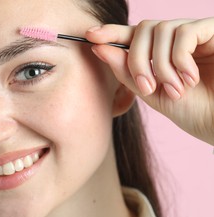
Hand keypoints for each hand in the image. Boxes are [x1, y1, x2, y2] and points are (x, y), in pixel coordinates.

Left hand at [85, 17, 213, 145]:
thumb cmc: (191, 111)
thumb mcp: (151, 93)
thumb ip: (127, 72)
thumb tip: (99, 48)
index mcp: (161, 52)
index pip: (133, 35)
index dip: (112, 32)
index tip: (90, 35)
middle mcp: (176, 39)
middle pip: (143, 29)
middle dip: (136, 59)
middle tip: (146, 87)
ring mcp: (195, 34)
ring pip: (161, 29)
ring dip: (160, 64)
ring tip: (174, 89)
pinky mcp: (213, 31)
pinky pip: (184, 33)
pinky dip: (179, 59)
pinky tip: (189, 79)